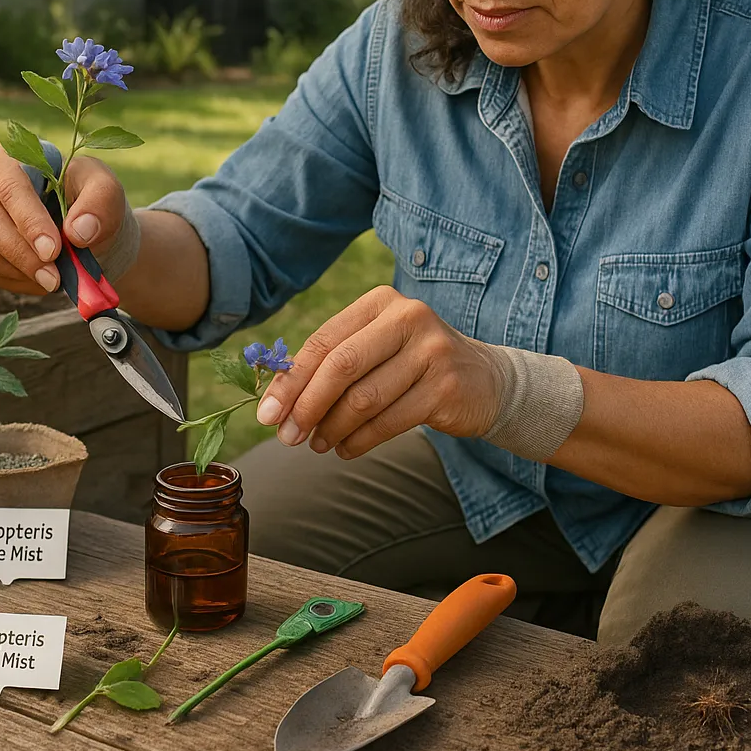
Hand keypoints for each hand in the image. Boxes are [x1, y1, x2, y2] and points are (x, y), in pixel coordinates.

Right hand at [0, 145, 128, 295]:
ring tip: (54, 281)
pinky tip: (42, 280)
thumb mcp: (106, 190)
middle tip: (54, 278)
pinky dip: (16, 280)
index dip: (29, 222)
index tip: (53, 250)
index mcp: (12, 159)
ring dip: (19, 271)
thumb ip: (100, 202)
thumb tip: (77, 232)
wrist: (84, 226)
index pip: (10, 189)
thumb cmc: (90, 199)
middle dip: (23, 254)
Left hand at [254, 286, 506, 459]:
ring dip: (333, 428)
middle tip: (288, 436)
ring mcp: (431, 351)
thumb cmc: (411, 365)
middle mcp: (408, 318)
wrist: (484, 380)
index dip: (291, 381)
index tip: (267, 414)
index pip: (324, 341)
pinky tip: (345, 448)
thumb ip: (332, 364)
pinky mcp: (445, 387)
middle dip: (308, 406)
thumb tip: (277, 402)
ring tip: (317, 444)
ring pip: (364, 399)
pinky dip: (359, 441)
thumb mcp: (375, 348)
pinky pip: (389, 421)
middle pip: (342, 366)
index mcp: (380, 302)